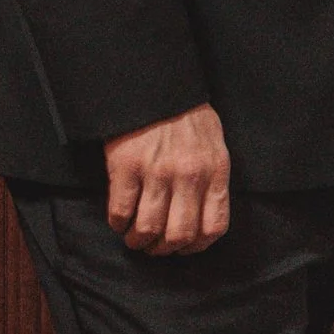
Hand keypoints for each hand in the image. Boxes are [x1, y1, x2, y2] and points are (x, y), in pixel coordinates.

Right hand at [104, 103, 230, 253]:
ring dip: (139, 241)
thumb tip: (202, 214)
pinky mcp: (126, 167)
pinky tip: (119, 221)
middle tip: (154, 247)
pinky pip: (121, 211)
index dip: (197, 246)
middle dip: (164, 249)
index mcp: (214, 170)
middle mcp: (188, 175)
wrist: (155, 84)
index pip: (214, 227)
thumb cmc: (186, 115)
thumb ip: (211, 178)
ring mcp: (157, 172)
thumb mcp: (214, 144)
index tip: (184, 248)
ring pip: (148, 228)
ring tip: (134, 238)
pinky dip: (118, 223)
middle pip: (179, 234)